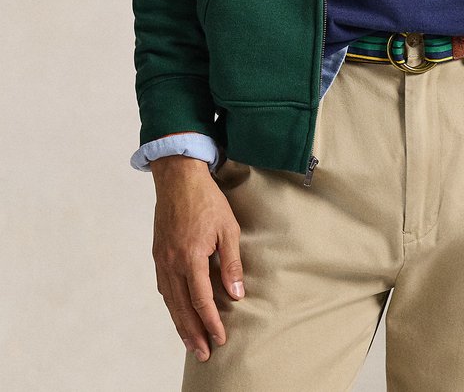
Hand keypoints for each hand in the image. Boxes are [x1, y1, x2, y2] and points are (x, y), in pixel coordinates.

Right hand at [151, 156, 244, 362]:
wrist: (179, 179)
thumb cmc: (207, 201)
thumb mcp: (228, 229)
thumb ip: (231, 263)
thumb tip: (236, 294)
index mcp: (192, 257)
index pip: (201, 300)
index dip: (211, 322)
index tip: (220, 338)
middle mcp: (173, 263)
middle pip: (182, 308)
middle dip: (194, 333)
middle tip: (204, 354)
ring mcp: (162, 260)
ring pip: (171, 301)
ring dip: (181, 325)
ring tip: (191, 343)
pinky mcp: (158, 254)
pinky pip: (164, 287)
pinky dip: (171, 305)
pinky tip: (177, 313)